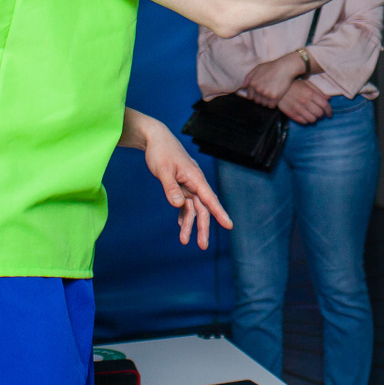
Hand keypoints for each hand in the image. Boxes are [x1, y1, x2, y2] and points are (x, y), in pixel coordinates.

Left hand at [121, 109, 232, 247]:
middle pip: (203, 208)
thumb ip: (170, 187)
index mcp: (195, 177)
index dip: (219, 212)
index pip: (209, 198)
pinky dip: (183, 214)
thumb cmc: (160, 151)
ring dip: (190, 224)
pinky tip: (181, 226)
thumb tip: (178, 204)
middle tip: (202, 246)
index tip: (229, 225)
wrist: (155, 138)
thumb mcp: (163, 170)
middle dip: (203, 227)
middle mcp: (194, 182)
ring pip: (193, 208)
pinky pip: (185, 203)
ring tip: (184, 241)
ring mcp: (188, 185)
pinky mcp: (180, 185)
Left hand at [242, 52, 305, 106]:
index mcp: (252, 83)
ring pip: (264, 104)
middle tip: (268, 93)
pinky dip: (273, 103)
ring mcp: (266, 94)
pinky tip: (276, 97)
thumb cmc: (272, 67)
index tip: (261, 93)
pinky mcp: (274, 97)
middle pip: (257, 101)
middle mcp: (258, 89)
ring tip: (272, 94)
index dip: (256, 95)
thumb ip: (248, 78)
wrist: (285, 67)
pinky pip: (271, 106)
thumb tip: (243, 87)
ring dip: (267, 101)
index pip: (250, 97)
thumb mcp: (257, 68)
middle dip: (261, 98)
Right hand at [278, 80, 330, 124]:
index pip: (324, 105)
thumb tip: (328, 99)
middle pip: (319, 114)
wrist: (278, 89)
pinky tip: (306, 116)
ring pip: (312, 120)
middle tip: (321, 114)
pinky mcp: (292, 115)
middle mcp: (305, 102)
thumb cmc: (294, 85)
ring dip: (315, 118)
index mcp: (310, 94)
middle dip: (322, 115)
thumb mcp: (307, 84)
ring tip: (313, 115)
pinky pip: (304, 122)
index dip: (329, 111)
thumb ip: (319, 91)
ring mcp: (298, 109)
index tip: (330, 114)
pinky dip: (307, 120)